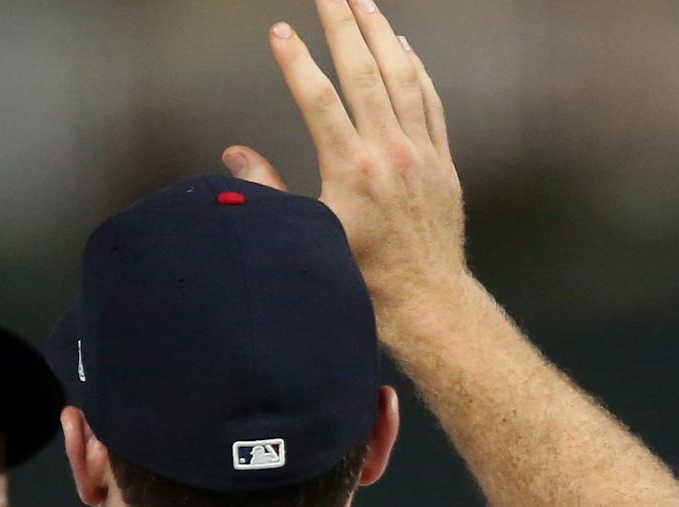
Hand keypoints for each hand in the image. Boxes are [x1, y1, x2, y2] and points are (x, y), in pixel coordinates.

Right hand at [221, 0, 467, 336]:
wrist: (427, 304)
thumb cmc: (364, 281)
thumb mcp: (309, 237)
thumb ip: (270, 192)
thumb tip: (235, 156)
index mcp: (352, 171)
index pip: (319, 99)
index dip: (298, 62)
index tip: (280, 32)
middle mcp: (390, 153)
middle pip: (364, 73)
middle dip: (342, 25)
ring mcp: (421, 155)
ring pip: (402, 78)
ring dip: (380, 35)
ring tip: (362, 1)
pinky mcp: (443, 164)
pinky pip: (431, 102)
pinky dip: (417, 69)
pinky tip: (404, 46)